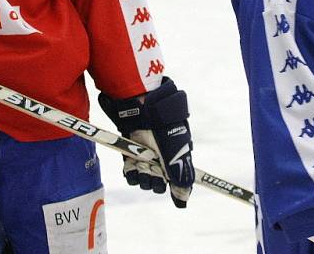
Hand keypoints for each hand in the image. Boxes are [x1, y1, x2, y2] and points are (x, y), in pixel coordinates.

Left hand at [98, 77, 194, 207]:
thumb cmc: (164, 130)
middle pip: (159, 184)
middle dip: (156, 181)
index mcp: (176, 159)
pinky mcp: (132, 154)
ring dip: (143, 178)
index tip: (171, 189)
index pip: (177, 181)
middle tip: (154, 172)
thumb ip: (181, 178)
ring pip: (144, 180)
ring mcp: (146, 157)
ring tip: (143, 167)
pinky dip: (131, 172)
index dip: (174, 187)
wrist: (144, 110)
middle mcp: (162, 160)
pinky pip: (131, 173)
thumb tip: (183, 203)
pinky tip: (133, 165)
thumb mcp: (176, 154)